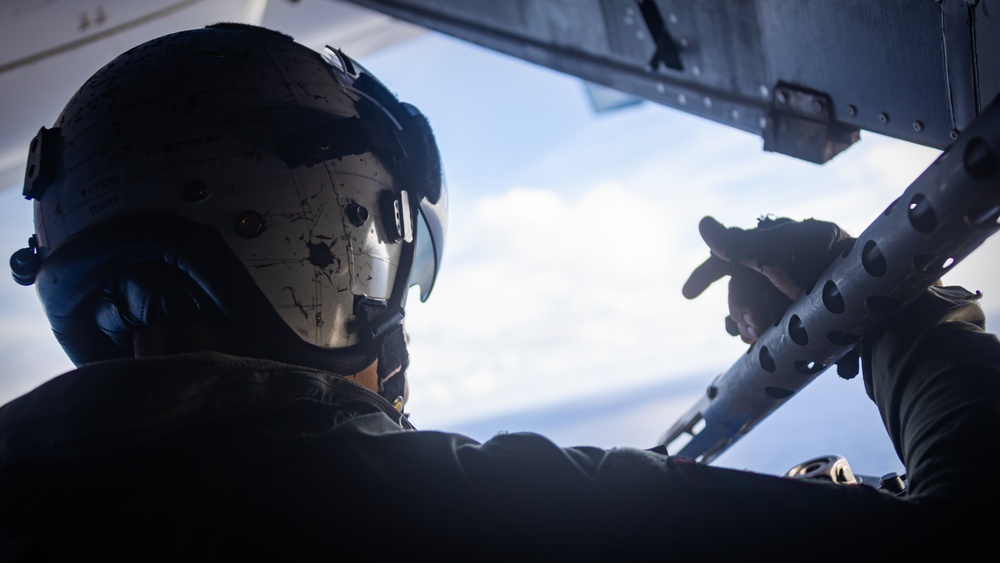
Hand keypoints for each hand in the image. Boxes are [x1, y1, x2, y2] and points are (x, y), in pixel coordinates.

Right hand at [683, 216, 852, 343]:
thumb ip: (736, 243)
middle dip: (740, 306)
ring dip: (745, 320)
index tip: (688, 295)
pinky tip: (753, 337)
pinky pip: (758, 325)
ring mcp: (781, 293)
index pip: (726, 255)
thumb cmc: (822, 267)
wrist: (865, 299)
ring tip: (758, 331)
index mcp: (770, 244)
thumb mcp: (775, 253)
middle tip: (756, 321)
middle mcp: (773, 268)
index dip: (704, 275)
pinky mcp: (791, 315)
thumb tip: (702, 224)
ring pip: (743, 310)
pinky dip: (750, 331)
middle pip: (735, 289)